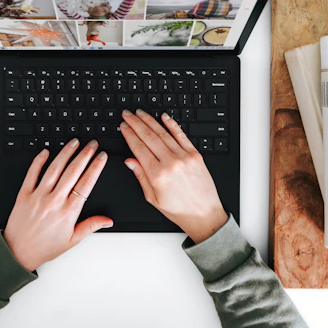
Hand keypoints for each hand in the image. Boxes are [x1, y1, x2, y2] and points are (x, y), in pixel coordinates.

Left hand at [4, 139, 112, 270]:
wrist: (18, 253)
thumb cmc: (45, 247)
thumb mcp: (72, 239)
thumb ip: (91, 226)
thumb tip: (108, 220)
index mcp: (68, 212)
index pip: (86, 184)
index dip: (95, 167)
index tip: (102, 157)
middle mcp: (54, 201)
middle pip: (73, 172)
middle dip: (85, 155)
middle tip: (92, 144)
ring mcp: (38, 196)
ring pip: (55, 169)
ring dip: (66, 153)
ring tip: (75, 142)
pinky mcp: (24, 195)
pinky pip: (32, 173)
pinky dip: (39, 161)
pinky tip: (46, 151)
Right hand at [120, 109, 227, 243]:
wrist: (204, 214)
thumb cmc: (179, 210)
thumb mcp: (153, 198)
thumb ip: (141, 176)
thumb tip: (130, 161)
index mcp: (157, 175)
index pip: (139, 148)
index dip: (129, 135)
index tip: (123, 126)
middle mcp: (170, 163)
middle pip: (149, 137)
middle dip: (136, 123)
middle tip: (127, 114)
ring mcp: (184, 157)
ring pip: (163, 133)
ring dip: (150, 121)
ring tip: (140, 113)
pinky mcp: (195, 155)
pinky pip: (181, 135)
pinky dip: (172, 124)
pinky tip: (163, 117)